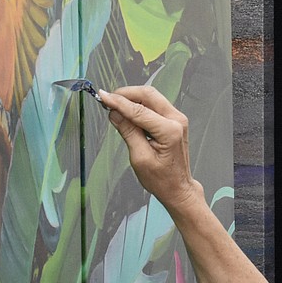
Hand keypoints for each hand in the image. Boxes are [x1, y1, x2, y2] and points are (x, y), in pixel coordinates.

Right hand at [100, 86, 203, 211]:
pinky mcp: (174, 120)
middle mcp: (177, 120)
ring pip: (152, 97)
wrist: (178, 187)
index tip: (103, 97)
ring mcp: (178, 119)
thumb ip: (128, 131)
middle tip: (108, 99)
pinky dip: (140, 105)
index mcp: (169, 131)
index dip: (118, 102)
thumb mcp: (140, 157)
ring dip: (132, 99)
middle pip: (148, 94)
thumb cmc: (162, 179)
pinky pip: (155, 105)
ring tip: (115, 107)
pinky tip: (128, 113)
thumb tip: (115, 113)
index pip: (138, 110)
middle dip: (126, 94)